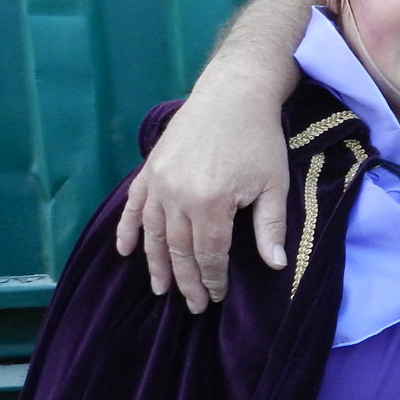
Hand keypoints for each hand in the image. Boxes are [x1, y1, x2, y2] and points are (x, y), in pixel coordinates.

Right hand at [116, 83, 290, 313]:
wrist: (233, 93)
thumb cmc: (259, 138)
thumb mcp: (274, 183)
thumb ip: (270, 226)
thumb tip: (275, 266)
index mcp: (210, 202)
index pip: (208, 254)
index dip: (212, 279)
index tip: (216, 297)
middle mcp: (177, 196)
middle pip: (178, 250)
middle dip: (186, 281)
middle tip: (192, 306)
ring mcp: (158, 182)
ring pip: (152, 234)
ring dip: (155, 264)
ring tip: (160, 289)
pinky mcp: (149, 169)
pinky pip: (133, 206)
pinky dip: (127, 230)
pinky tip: (124, 251)